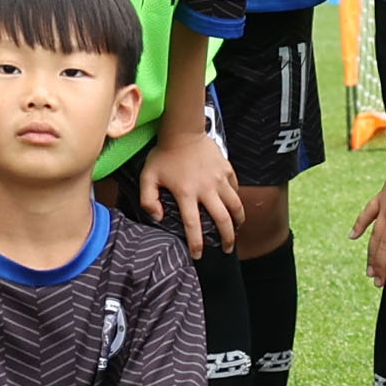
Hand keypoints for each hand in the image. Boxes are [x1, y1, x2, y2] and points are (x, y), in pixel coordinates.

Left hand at [135, 128, 242, 255]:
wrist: (182, 130)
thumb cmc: (163, 154)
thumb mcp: (148, 177)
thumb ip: (148, 200)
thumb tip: (158, 218)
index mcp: (186, 193)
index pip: (193, 225)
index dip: (196, 243)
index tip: (198, 255)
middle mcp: (206, 189)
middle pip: (222, 220)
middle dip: (226, 238)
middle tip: (226, 249)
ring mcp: (219, 179)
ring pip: (235, 206)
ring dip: (238, 222)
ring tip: (237, 231)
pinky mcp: (227, 169)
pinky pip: (236, 190)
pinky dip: (236, 201)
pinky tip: (234, 208)